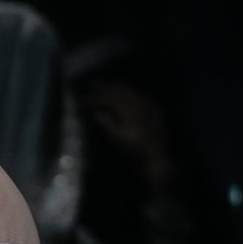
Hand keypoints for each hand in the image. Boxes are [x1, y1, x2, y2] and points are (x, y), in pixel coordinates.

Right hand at [81, 76, 177, 190]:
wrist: (159, 159)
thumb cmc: (136, 154)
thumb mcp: (118, 141)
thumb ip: (107, 123)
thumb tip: (96, 111)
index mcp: (129, 113)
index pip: (109, 100)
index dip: (95, 98)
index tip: (83, 100)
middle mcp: (139, 106)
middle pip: (120, 93)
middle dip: (105, 89)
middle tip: (91, 85)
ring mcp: (148, 107)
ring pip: (131, 92)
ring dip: (117, 88)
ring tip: (107, 84)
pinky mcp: (155, 110)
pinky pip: (141, 96)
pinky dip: (131, 92)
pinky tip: (127, 91)